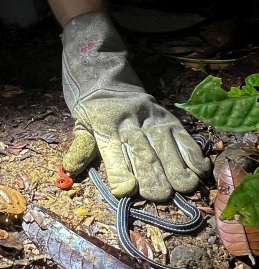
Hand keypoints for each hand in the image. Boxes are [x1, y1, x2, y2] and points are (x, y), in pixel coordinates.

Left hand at [61, 13, 211, 202]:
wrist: (102, 72)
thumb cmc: (90, 105)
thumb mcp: (80, 123)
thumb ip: (80, 148)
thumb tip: (69, 170)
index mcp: (104, 125)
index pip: (114, 152)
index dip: (120, 173)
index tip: (126, 192)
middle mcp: (129, 121)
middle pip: (143, 152)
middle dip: (153, 177)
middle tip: (159, 196)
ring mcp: (150, 117)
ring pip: (165, 144)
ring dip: (176, 168)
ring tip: (183, 187)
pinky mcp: (166, 114)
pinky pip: (182, 135)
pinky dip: (193, 153)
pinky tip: (199, 170)